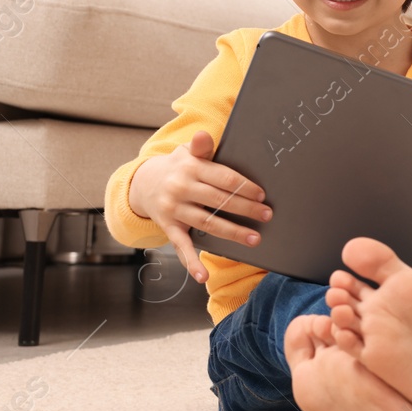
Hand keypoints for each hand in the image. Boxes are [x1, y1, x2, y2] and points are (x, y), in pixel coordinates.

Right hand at [126, 130, 270, 281]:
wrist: (144, 183)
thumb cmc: (178, 167)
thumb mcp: (187, 152)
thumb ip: (201, 147)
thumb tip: (203, 135)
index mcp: (191, 168)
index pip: (223, 178)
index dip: (244, 187)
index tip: (262, 195)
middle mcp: (181, 189)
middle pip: (219, 201)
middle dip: (245, 209)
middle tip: (267, 216)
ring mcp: (174, 210)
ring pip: (207, 223)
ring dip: (231, 233)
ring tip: (254, 239)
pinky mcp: (168, 227)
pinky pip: (181, 247)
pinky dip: (191, 263)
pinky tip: (203, 276)